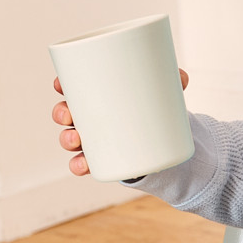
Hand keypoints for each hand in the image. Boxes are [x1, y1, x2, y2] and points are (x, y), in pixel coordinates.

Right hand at [52, 69, 189, 175]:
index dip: (61, 85)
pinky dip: (78, 164)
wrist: (164, 141)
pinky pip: (83, 163)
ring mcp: (93, 139)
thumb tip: (181, 77)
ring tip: (76, 139)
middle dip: (61, 112)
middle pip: (65, 112)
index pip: (71, 87)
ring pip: (69, 138)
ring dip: (66, 139)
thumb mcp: (163, 93)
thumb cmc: (155, 109)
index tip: (60, 84)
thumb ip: (173, 81)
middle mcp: (90, 117)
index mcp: (97, 96)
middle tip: (70, 114)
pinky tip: (82, 165)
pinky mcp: (101, 159)